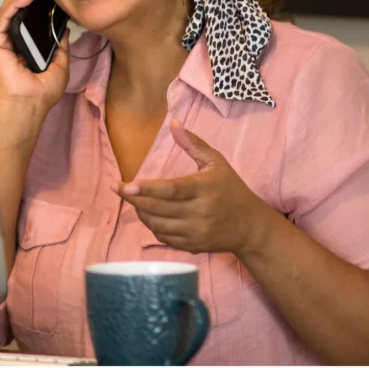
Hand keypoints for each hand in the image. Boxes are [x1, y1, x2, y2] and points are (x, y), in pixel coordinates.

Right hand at [0, 0, 69, 113]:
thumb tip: (64, 28)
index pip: (30, 15)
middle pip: (18, 7)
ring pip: (10, 9)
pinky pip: (5, 18)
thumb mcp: (60, 64)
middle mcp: (13, 40)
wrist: (28, 107)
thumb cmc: (40, 94)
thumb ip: (60, 44)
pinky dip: (15, 4)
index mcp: (26, 44)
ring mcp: (4, 41)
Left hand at [114, 118, 276, 257]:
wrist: (250, 227)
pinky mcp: (193, 246)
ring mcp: (195, 232)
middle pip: (158, 208)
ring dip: (140, 211)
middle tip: (117, 188)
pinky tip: (148, 214)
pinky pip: (164, 237)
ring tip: (133, 199)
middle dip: (133, 198)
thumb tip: (173, 122)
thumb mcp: (217, 162)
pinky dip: (152, 226)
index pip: (171, 190)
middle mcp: (199, 212)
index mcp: (204, 189)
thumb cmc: (232, 189)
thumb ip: (193, 143)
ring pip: (157, 224)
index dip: (148, 188)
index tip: (126, 184)